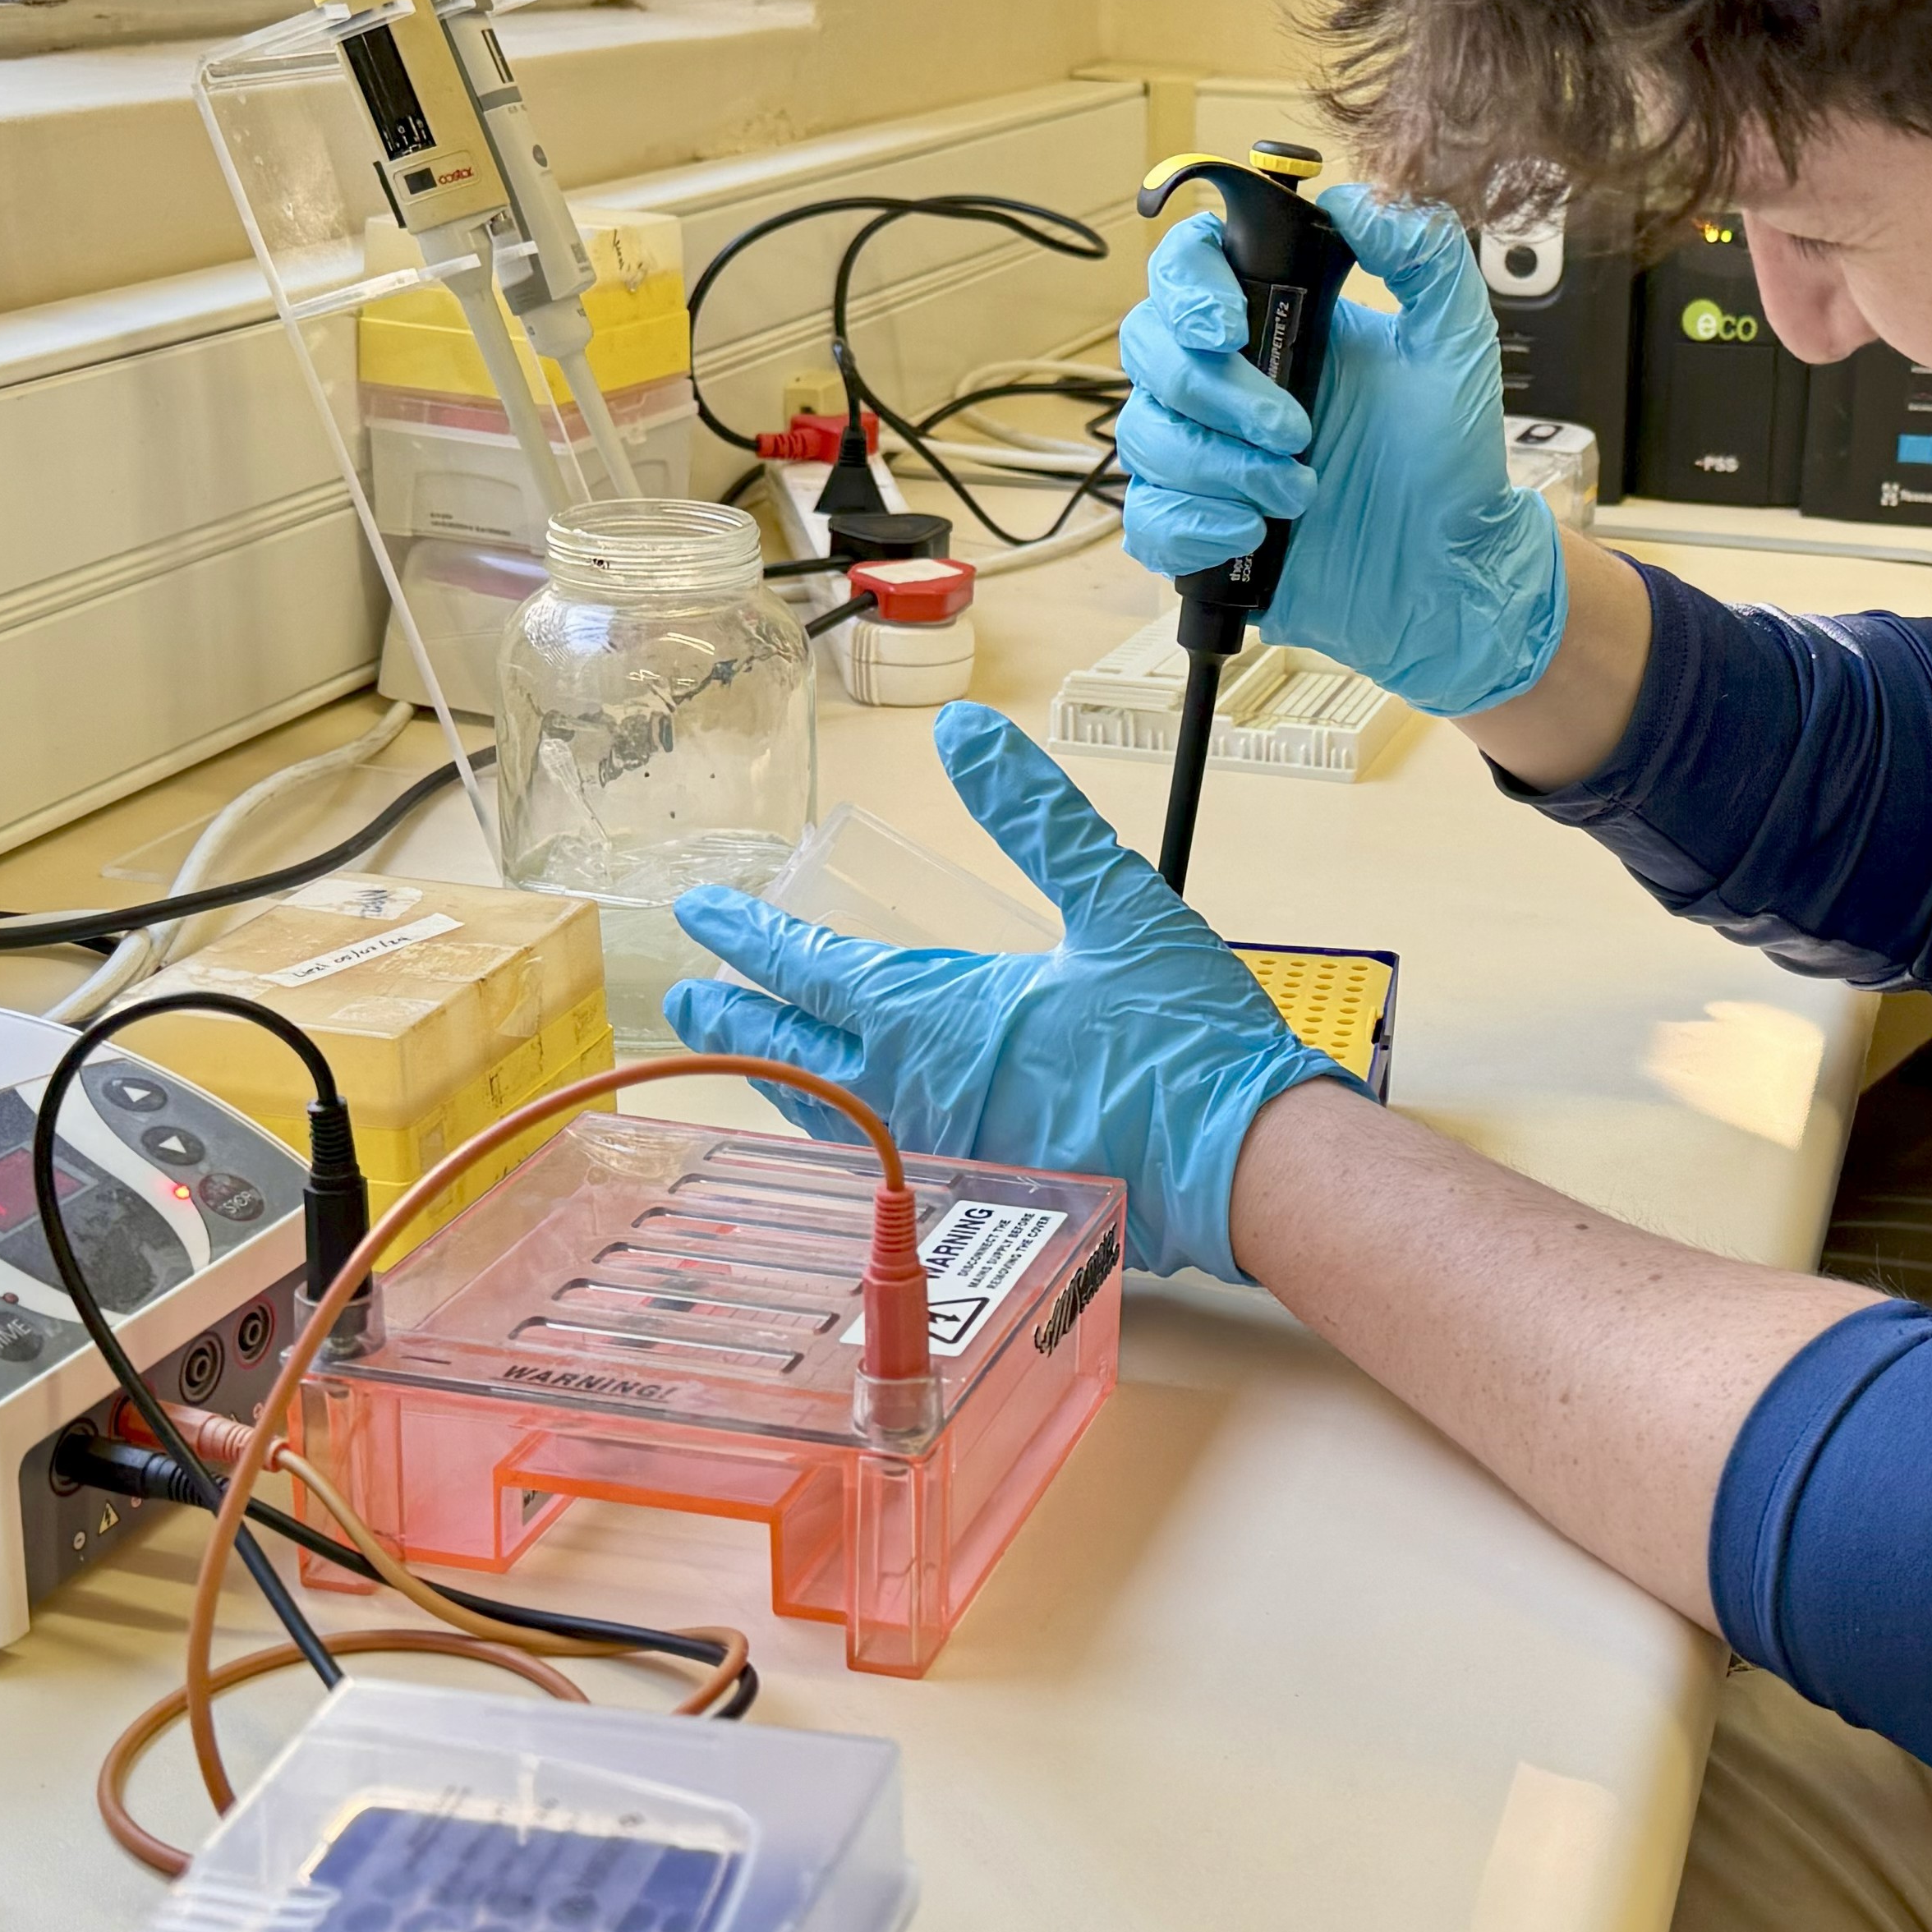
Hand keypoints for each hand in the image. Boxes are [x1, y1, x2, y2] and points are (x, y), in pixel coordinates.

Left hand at [660, 703, 1349, 1278]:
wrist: (1246, 1168)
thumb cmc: (1186, 1038)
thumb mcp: (1115, 898)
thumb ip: (1035, 813)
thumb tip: (965, 733)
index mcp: (936, 1022)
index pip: (810, 971)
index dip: (749, 938)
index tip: (701, 914)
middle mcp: (916, 1098)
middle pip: (793, 1055)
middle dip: (735, 1019)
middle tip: (685, 997)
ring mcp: (943, 1159)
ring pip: (828, 1119)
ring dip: (781, 1079)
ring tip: (754, 1055)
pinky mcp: (980, 1198)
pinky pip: (877, 1166)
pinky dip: (841, 1135)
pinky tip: (848, 1127)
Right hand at [1113, 177, 1568, 716]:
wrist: (1451, 570)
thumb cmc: (1451, 459)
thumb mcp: (1455, 346)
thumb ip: (1423, 257)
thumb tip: (1355, 200)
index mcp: (1277, 321)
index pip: (1186, 266)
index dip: (1187, 288)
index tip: (1228, 329)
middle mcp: (1228, 380)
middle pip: (1146, 347)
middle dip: (1213, 392)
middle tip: (1293, 430)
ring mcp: (1205, 454)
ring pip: (1142, 434)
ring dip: (1220, 466)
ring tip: (1299, 492)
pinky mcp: (1197, 528)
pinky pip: (1146, 518)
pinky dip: (1194, 526)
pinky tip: (1253, 534)